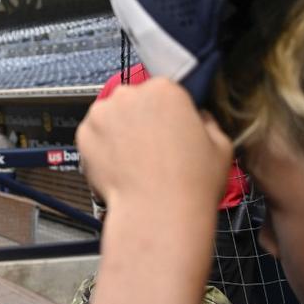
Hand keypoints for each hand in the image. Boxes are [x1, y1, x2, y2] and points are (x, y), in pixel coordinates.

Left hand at [77, 78, 233, 303]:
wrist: (157, 214)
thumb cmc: (191, 183)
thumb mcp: (220, 146)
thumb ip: (207, 122)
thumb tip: (199, 117)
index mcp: (165, 89)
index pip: (163, 91)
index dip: (167, 113)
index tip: (169, 129)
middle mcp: (129, 94)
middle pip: (134, 100)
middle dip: (140, 119)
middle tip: (151, 148)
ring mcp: (102, 113)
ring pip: (111, 116)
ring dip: (118, 131)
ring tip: (134, 161)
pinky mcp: (83, 133)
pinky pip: (93, 135)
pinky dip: (101, 147)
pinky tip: (119, 167)